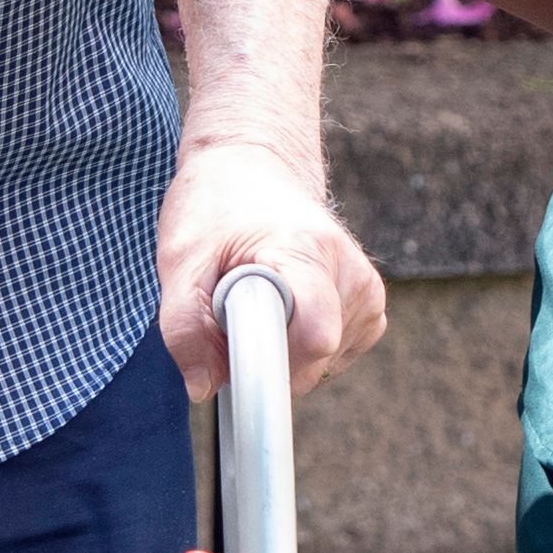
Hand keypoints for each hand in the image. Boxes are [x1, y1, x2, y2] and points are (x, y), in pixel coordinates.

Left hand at [154, 132, 386, 399]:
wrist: (255, 165)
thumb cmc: (216, 206)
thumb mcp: (180, 258)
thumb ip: (185, 326)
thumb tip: (204, 388)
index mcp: (308, 251)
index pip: (314, 338)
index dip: (269, 366)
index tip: (235, 366)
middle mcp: (351, 272)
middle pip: (312, 360)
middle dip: (264, 356)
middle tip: (233, 311)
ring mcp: (368, 292)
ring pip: (320, 365)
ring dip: (280, 350)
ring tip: (260, 299)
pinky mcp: (371, 308)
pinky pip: (333, 358)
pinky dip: (300, 349)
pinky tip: (284, 309)